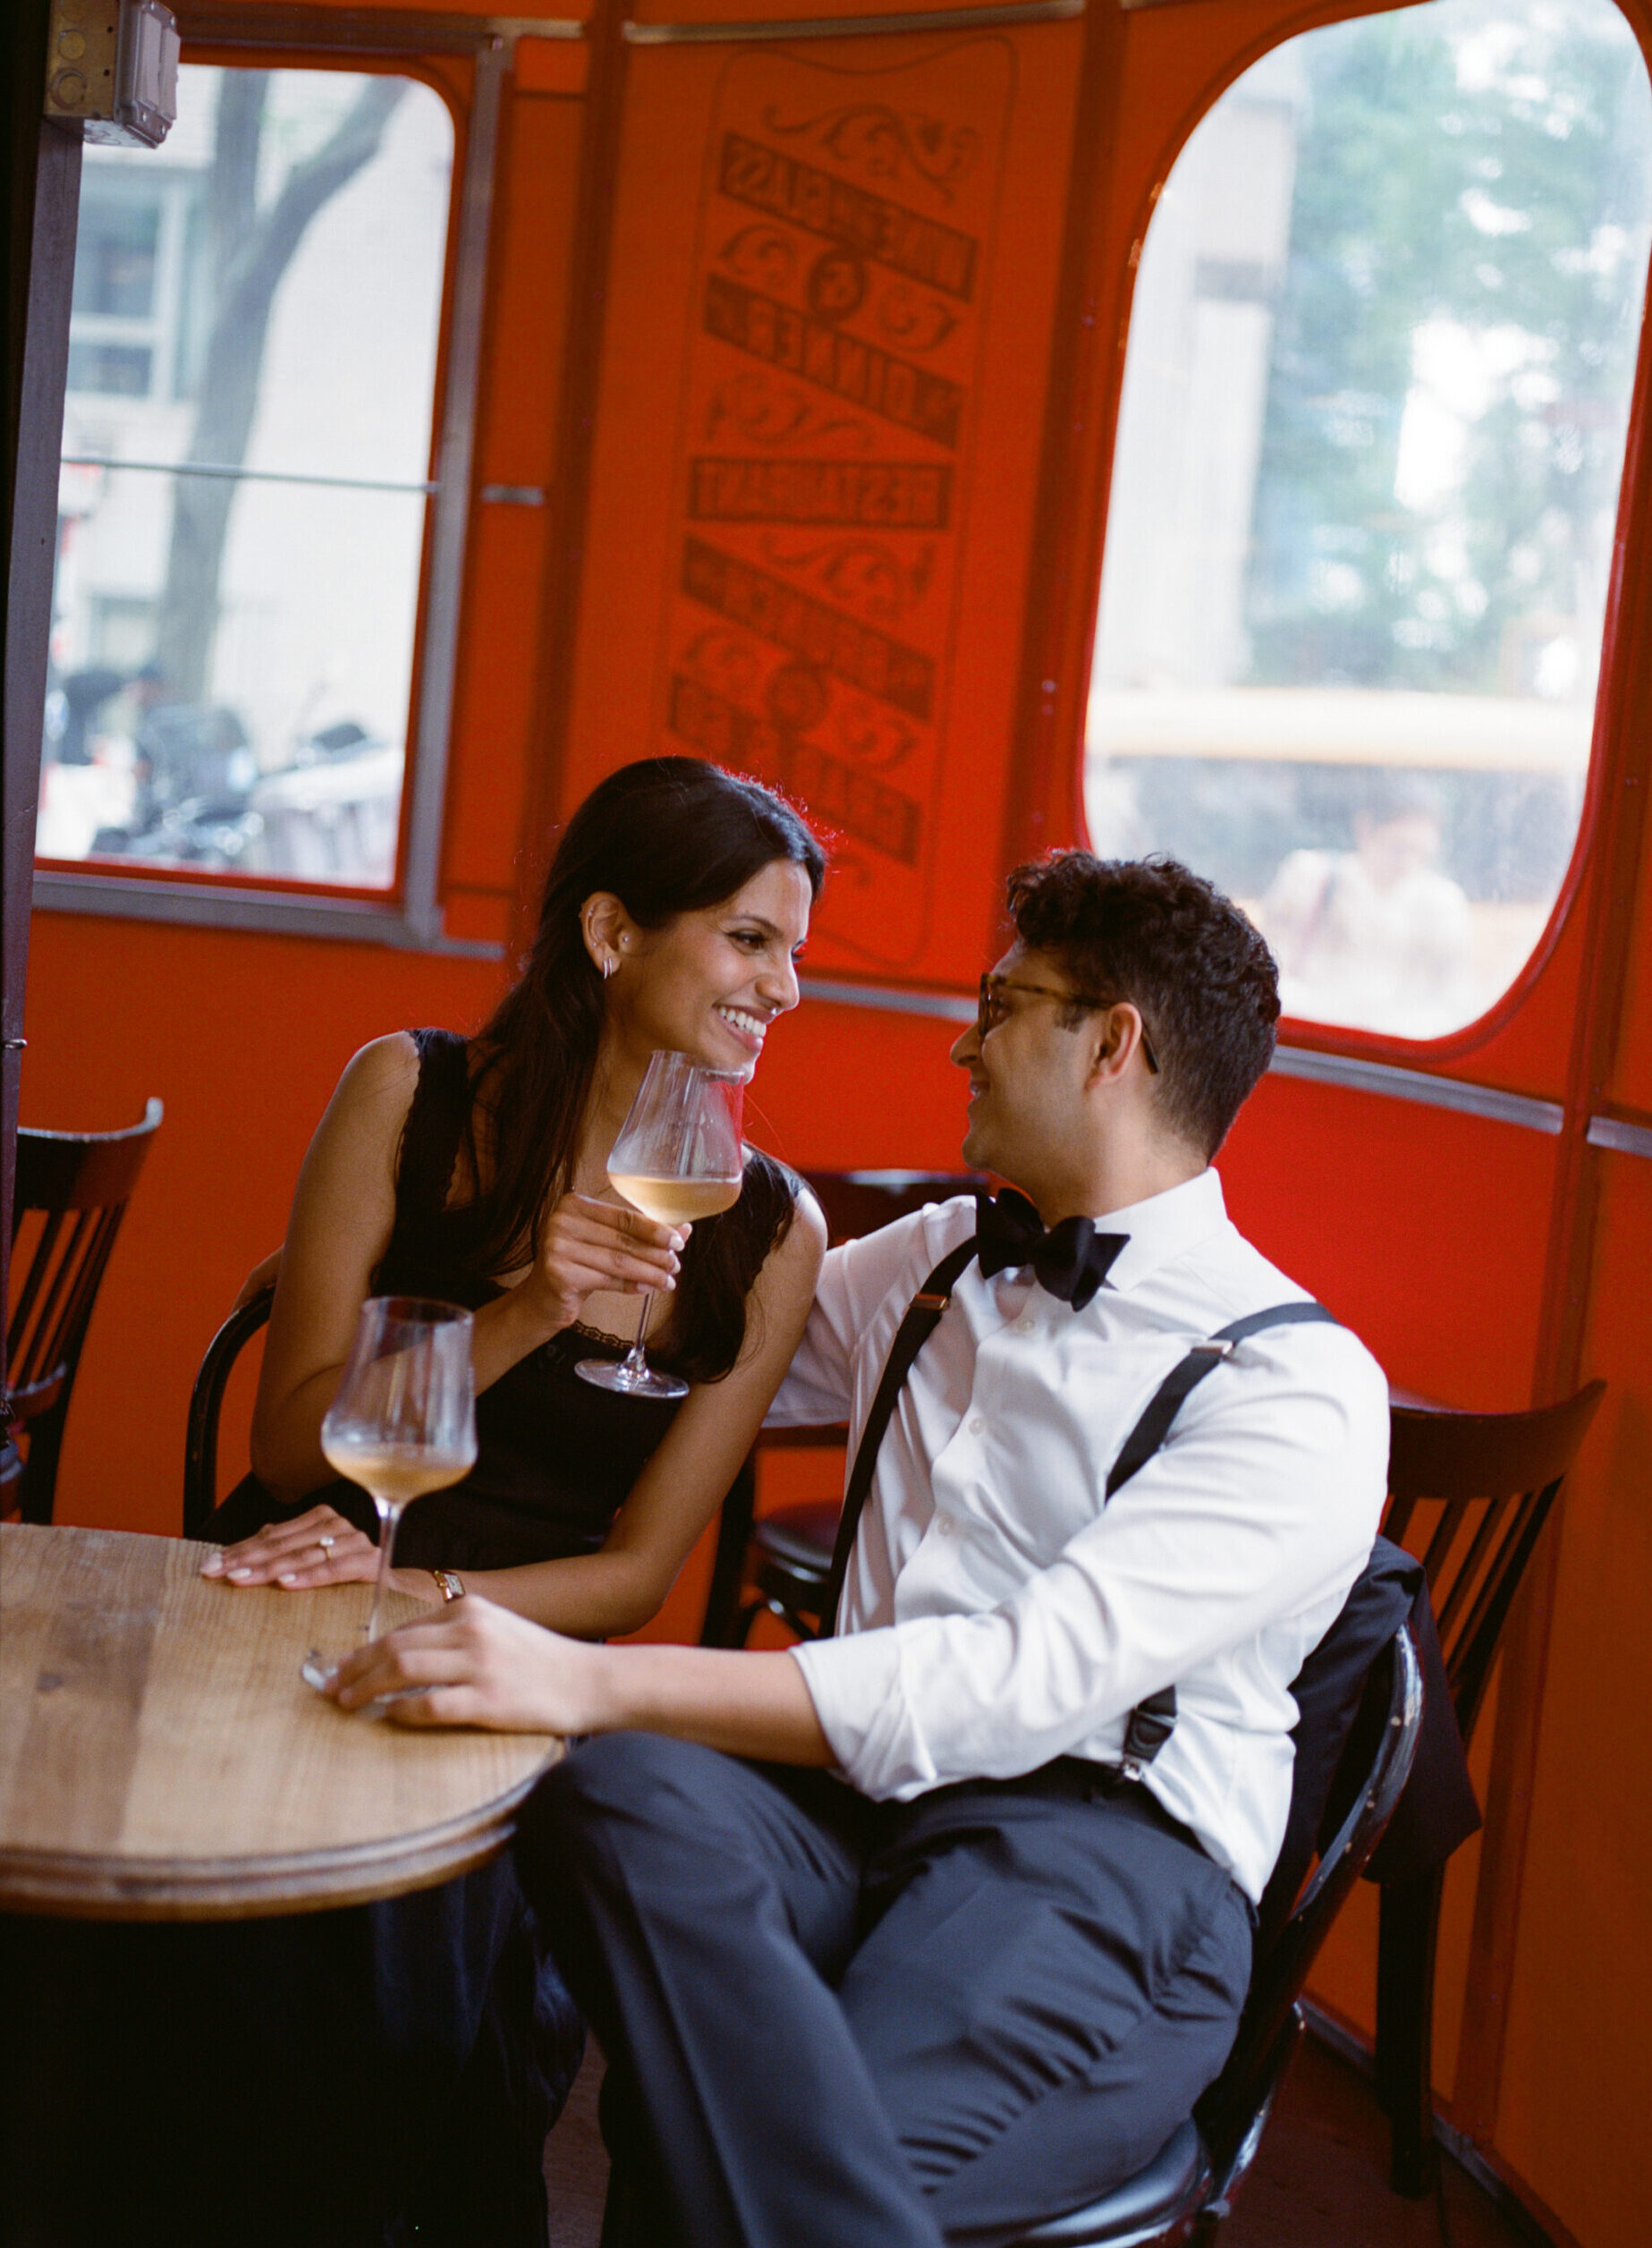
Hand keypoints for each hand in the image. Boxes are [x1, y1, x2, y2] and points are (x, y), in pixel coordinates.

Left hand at [201, 1503, 383, 1590]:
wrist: (397, 1592)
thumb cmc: (348, 1578)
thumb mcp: (312, 1563)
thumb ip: (285, 1551)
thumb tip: (244, 1549)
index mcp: (321, 1520)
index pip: (272, 1535)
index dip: (239, 1549)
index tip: (209, 1564)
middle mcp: (338, 1526)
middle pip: (284, 1544)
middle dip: (246, 1559)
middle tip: (217, 1572)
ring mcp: (355, 1542)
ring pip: (304, 1555)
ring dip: (271, 1568)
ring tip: (242, 1578)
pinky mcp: (371, 1563)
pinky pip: (336, 1569)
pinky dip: (311, 1576)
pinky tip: (287, 1584)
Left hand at [324, 1595, 595, 1730]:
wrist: (589, 1681)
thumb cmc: (541, 1662)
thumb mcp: (497, 1631)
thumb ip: (455, 1637)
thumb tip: (400, 1655)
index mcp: (470, 1611)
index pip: (401, 1629)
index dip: (364, 1650)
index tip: (341, 1667)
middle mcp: (471, 1631)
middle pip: (393, 1647)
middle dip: (354, 1669)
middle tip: (330, 1688)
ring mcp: (480, 1665)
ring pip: (403, 1669)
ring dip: (366, 1687)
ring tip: (347, 1703)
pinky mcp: (489, 1701)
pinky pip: (430, 1704)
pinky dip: (401, 1710)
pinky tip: (388, 1716)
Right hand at [530, 1192, 685, 1331]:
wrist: (543, 1298)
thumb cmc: (578, 1265)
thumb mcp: (606, 1243)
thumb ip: (640, 1234)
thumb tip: (684, 1229)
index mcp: (574, 1204)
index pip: (624, 1216)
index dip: (654, 1229)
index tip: (678, 1241)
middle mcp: (562, 1221)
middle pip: (622, 1240)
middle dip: (655, 1254)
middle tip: (676, 1265)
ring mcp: (556, 1247)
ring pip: (617, 1261)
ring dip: (648, 1272)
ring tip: (668, 1281)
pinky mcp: (558, 1273)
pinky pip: (606, 1280)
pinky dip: (631, 1286)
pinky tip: (648, 1289)